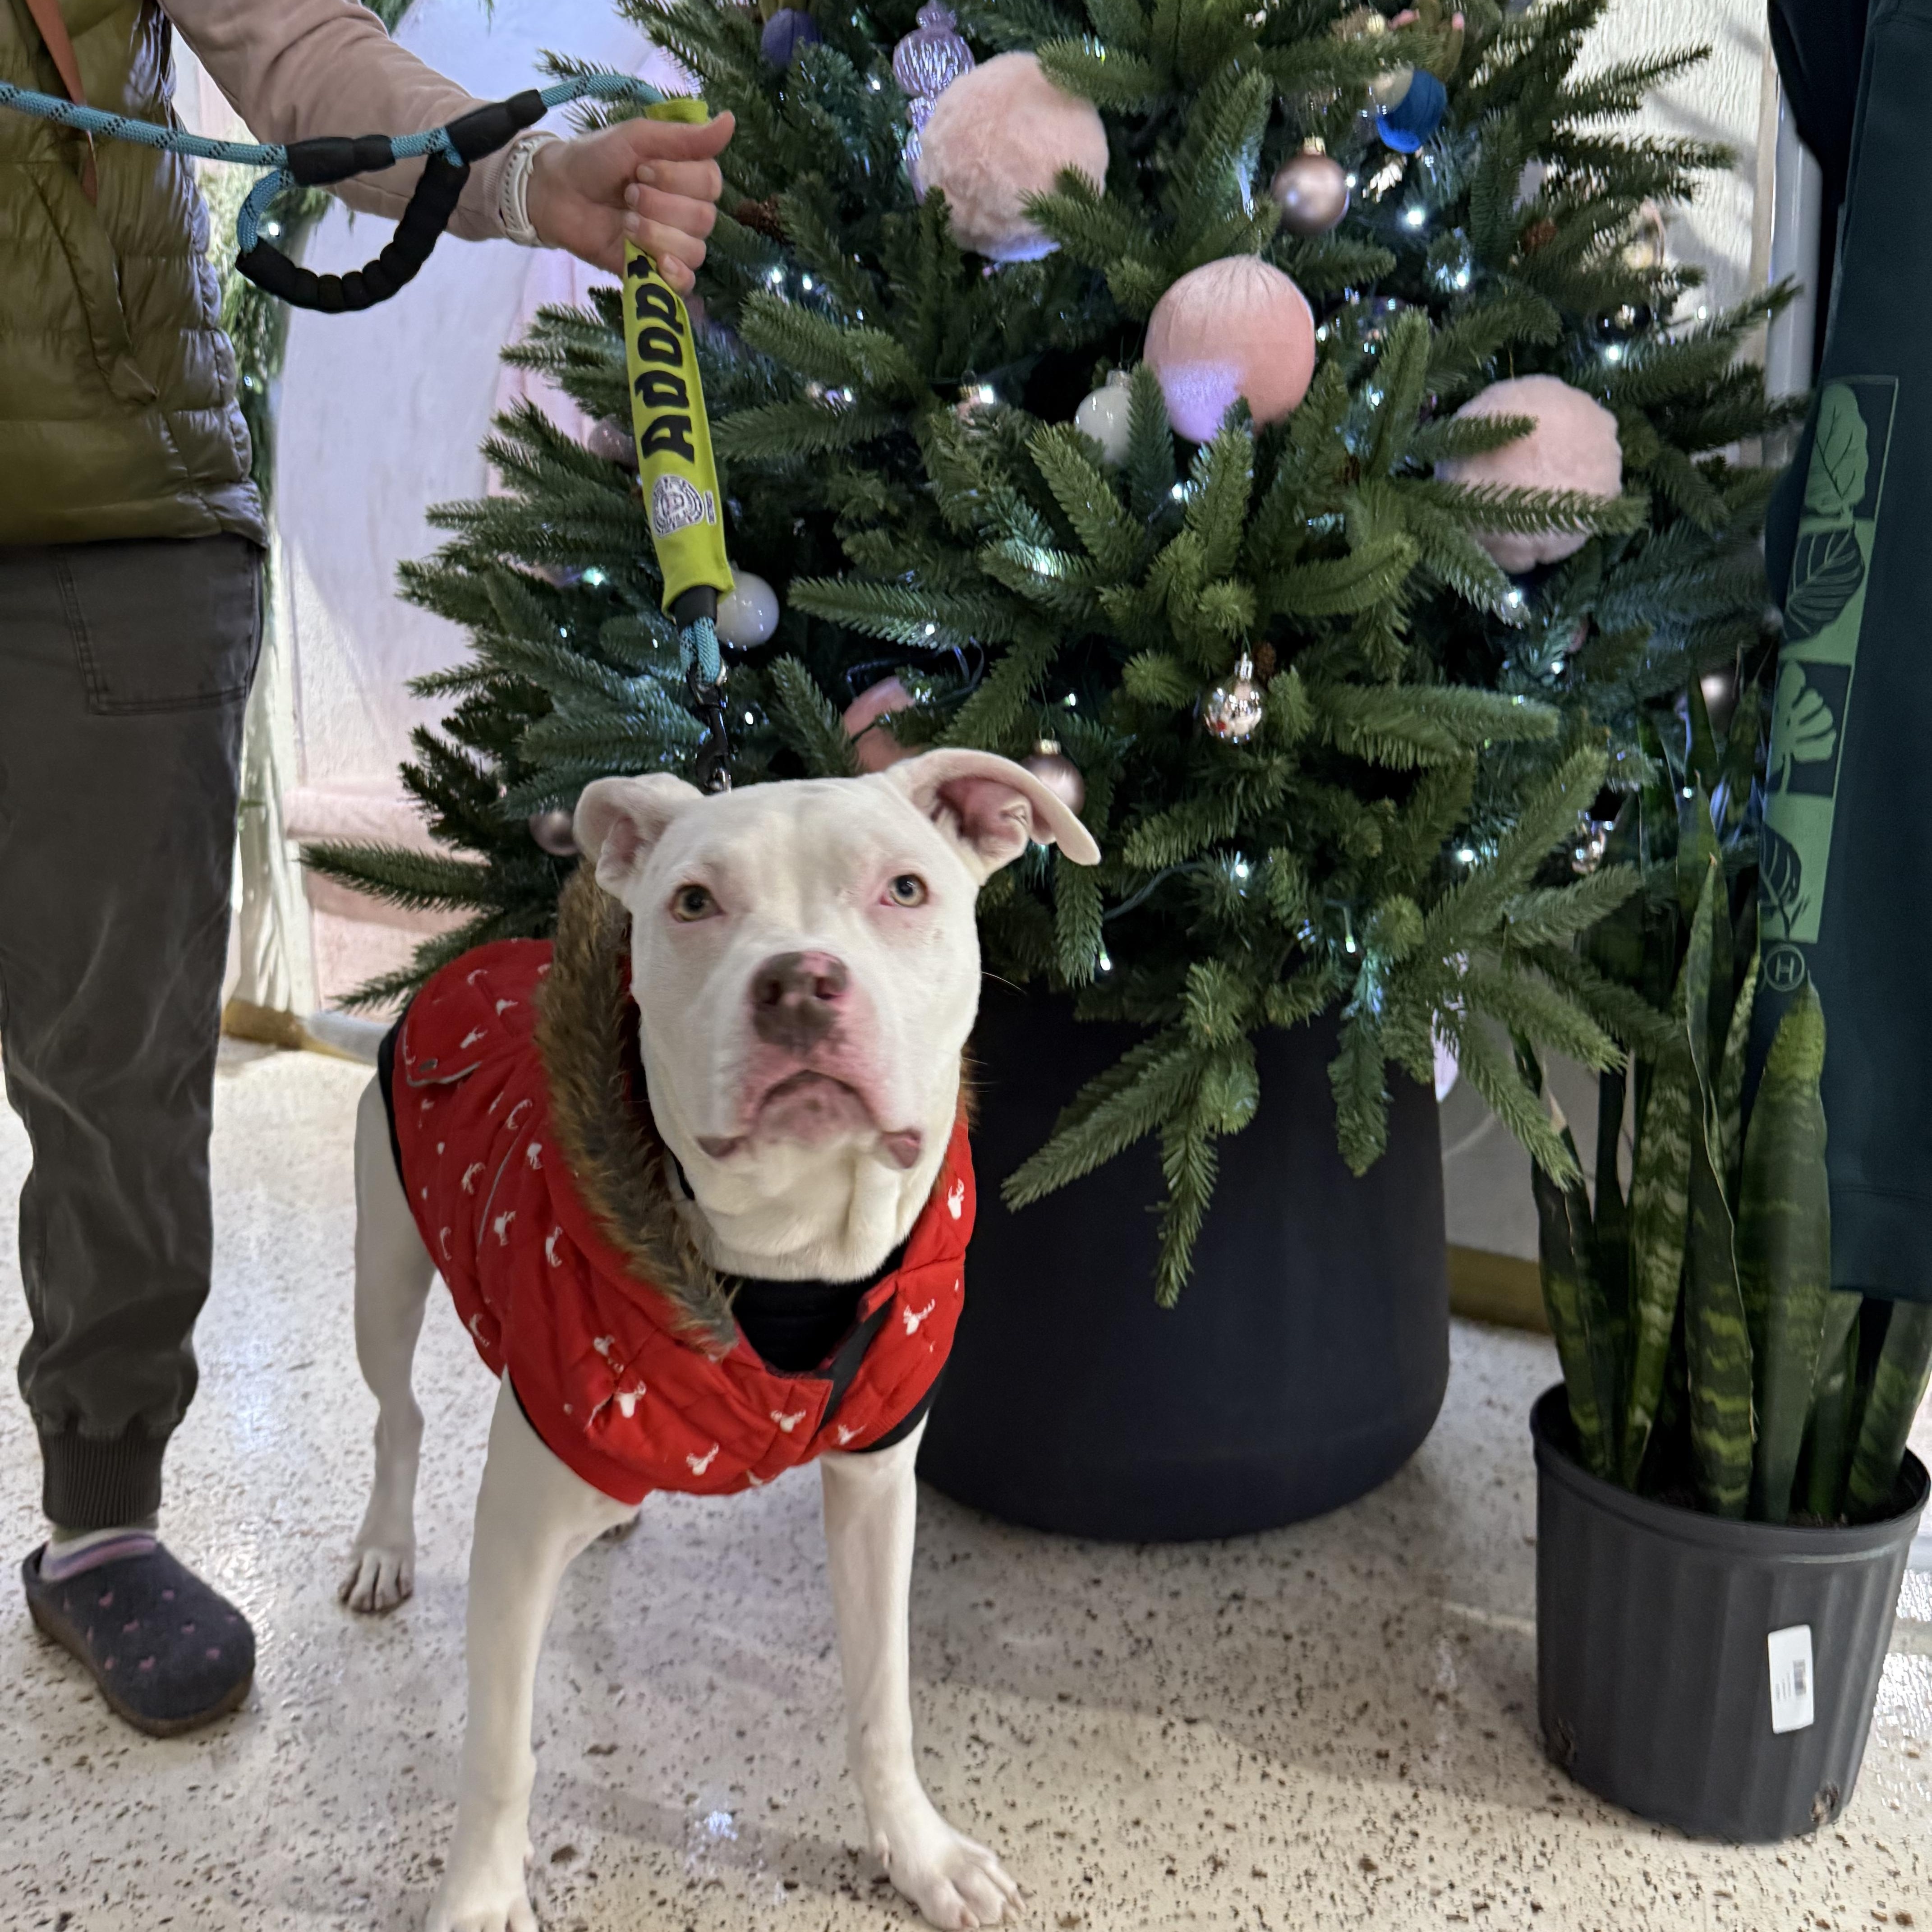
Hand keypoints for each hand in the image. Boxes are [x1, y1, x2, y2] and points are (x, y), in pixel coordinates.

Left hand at [523, 109, 734, 288]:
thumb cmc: (597, 159)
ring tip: (626, 222)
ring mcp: (675, 243)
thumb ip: (685, 137)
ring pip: (694, 249)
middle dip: (661, 205)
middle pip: (704, 218)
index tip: (642, 169)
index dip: (677, 179)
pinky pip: (686, 282)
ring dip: (657, 233)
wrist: (558, 193)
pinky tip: (658, 262)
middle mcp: (688, 211)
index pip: (711, 184)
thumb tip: (731, 120)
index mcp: (688, 176)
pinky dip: (675, 273)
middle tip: (628, 195)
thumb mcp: (638, 137)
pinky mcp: (658, 271)